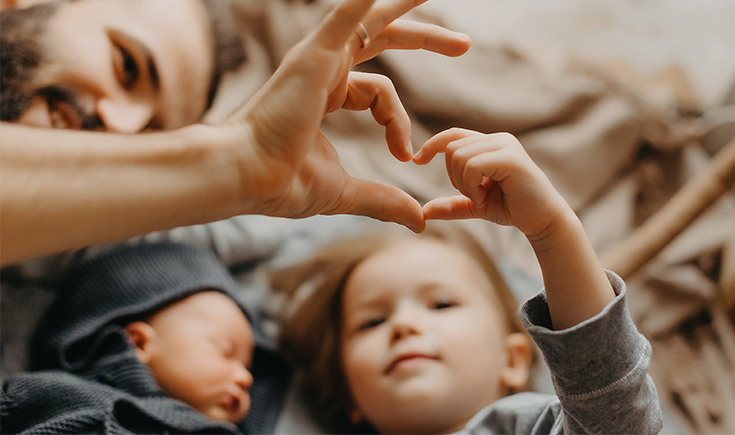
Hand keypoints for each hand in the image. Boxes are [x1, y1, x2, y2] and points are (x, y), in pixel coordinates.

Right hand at [222, 0, 469, 232]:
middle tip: (465, 46)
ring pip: (371, 20)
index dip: (398, 122)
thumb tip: (418, 220)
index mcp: (326, 96)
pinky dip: (364, 0)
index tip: (406, 155)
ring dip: (406, 5)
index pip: (378, 93)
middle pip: (381, 40)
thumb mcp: (347, 192)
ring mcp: (318, 59)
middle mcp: (323, 70)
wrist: (248, 178)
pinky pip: (346, 14)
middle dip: (425, 38)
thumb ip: (384, 200)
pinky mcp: (315, 55)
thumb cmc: (282, 184)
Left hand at [414, 128, 571, 239]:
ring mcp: (505, 145)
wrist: (542, 221)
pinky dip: (471, 186)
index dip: (432, 145)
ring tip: (481, 197)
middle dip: (453, 177)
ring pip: (459, 156)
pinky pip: (472, 165)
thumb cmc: (512, 209)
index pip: (453, 135)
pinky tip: (484, 197)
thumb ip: (452, 205)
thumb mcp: (475, 206)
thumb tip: (423, 212)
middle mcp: (497, 139)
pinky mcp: (511, 158)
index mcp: (489, 144)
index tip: (417, 160)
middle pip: (451, 148)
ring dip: (463, 184)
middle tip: (473, 196)